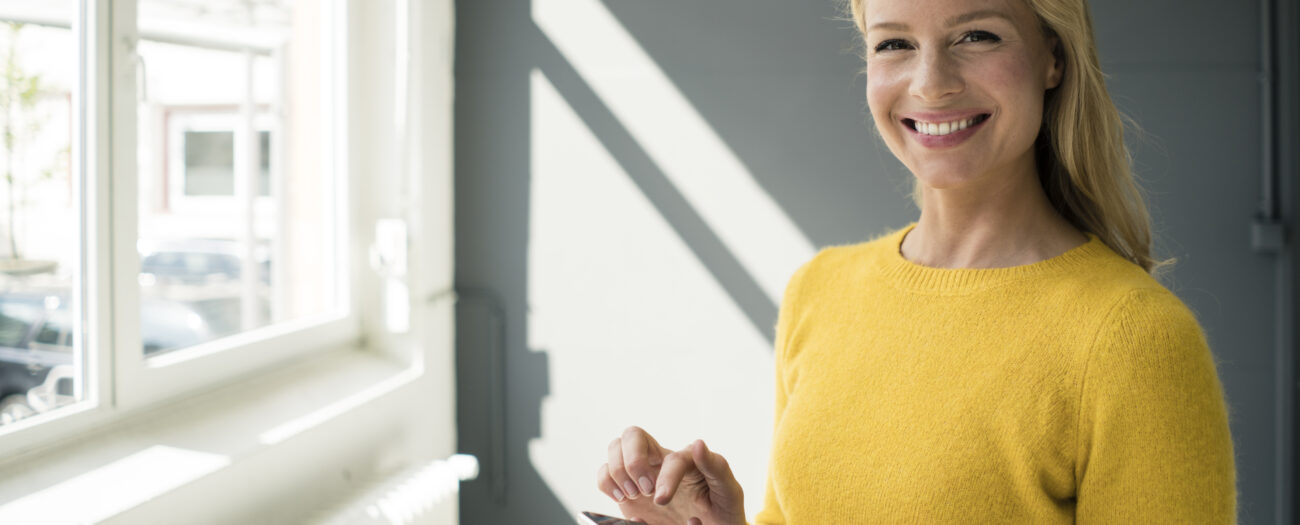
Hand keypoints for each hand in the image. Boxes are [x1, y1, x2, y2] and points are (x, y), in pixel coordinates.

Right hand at [597, 426, 745, 524]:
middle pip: (632, 435)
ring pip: (615, 448)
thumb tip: (698, 444)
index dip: (665, 477)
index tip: (662, 500)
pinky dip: (606, 484)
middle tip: (643, 491)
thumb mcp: (728, 492)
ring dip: (617, 471)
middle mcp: (661, 460)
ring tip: (631, 495)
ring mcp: (641, 473)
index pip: (671, 457)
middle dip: (631, 460)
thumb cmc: (722, 513)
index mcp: (687, 459)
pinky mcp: (627, 489)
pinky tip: (622, 499)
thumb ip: (717, 467)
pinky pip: (604, 474)